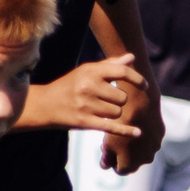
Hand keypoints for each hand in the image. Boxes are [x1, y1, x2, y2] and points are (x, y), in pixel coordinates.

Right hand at [25, 54, 148, 137]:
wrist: (45, 104)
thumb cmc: (70, 85)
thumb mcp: (87, 71)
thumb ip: (110, 64)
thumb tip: (131, 57)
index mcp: (91, 71)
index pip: (122, 73)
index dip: (137, 79)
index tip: (144, 85)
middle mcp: (89, 87)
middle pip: (122, 98)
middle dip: (118, 100)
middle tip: (105, 100)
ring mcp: (87, 105)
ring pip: (117, 112)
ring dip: (113, 113)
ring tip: (99, 109)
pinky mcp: (85, 122)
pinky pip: (112, 127)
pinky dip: (126, 131)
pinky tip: (138, 133)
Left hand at [107, 89, 164, 174]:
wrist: (139, 106)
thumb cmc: (119, 127)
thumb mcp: (107, 144)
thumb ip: (106, 158)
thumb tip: (105, 166)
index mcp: (130, 166)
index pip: (119, 170)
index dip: (112, 160)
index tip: (107, 149)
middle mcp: (145, 160)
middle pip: (133, 162)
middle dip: (125, 155)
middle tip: (115, 141)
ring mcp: (155, 148)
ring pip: (143, 150)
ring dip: (136, 146)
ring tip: (126, 131)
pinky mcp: (161, 135)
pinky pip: (150, 138)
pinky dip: (144, 135)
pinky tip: (137, 123)